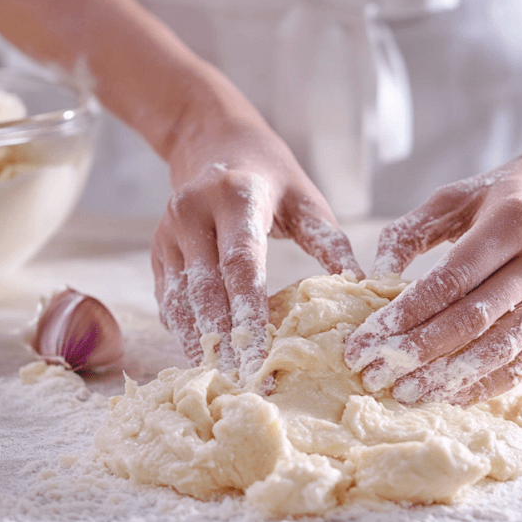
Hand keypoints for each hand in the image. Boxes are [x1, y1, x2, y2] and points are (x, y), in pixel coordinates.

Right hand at [152, 111, 361, 383]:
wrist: (211, 140)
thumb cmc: (270, 175)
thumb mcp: (305, 199)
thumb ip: (331, 243)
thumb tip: (364, 287)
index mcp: (235, 196)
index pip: (242, 264)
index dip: (251, 313)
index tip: (264, 355)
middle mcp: (193, 212)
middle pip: (208, 289)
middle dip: (226, 340)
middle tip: (245, 382)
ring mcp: (168, 232)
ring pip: (181, 299)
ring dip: (201, 342)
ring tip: (223, 380)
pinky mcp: (157, 249)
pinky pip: (168, 297)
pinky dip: (184, 329)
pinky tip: (203, 358)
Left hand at [343, 150, 521, 405]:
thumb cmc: (510, 191)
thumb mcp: (457, 196)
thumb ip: (410, 231)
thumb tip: (375, 277)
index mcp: (515, 220)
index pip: (452, 279)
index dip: (407, 314)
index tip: (367, 339)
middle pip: (474, 318)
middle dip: (419, 352)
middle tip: (375, 373)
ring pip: (501, 347)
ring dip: (449, 377)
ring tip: (406, 393)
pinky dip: (487, 383)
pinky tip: (450, 394)